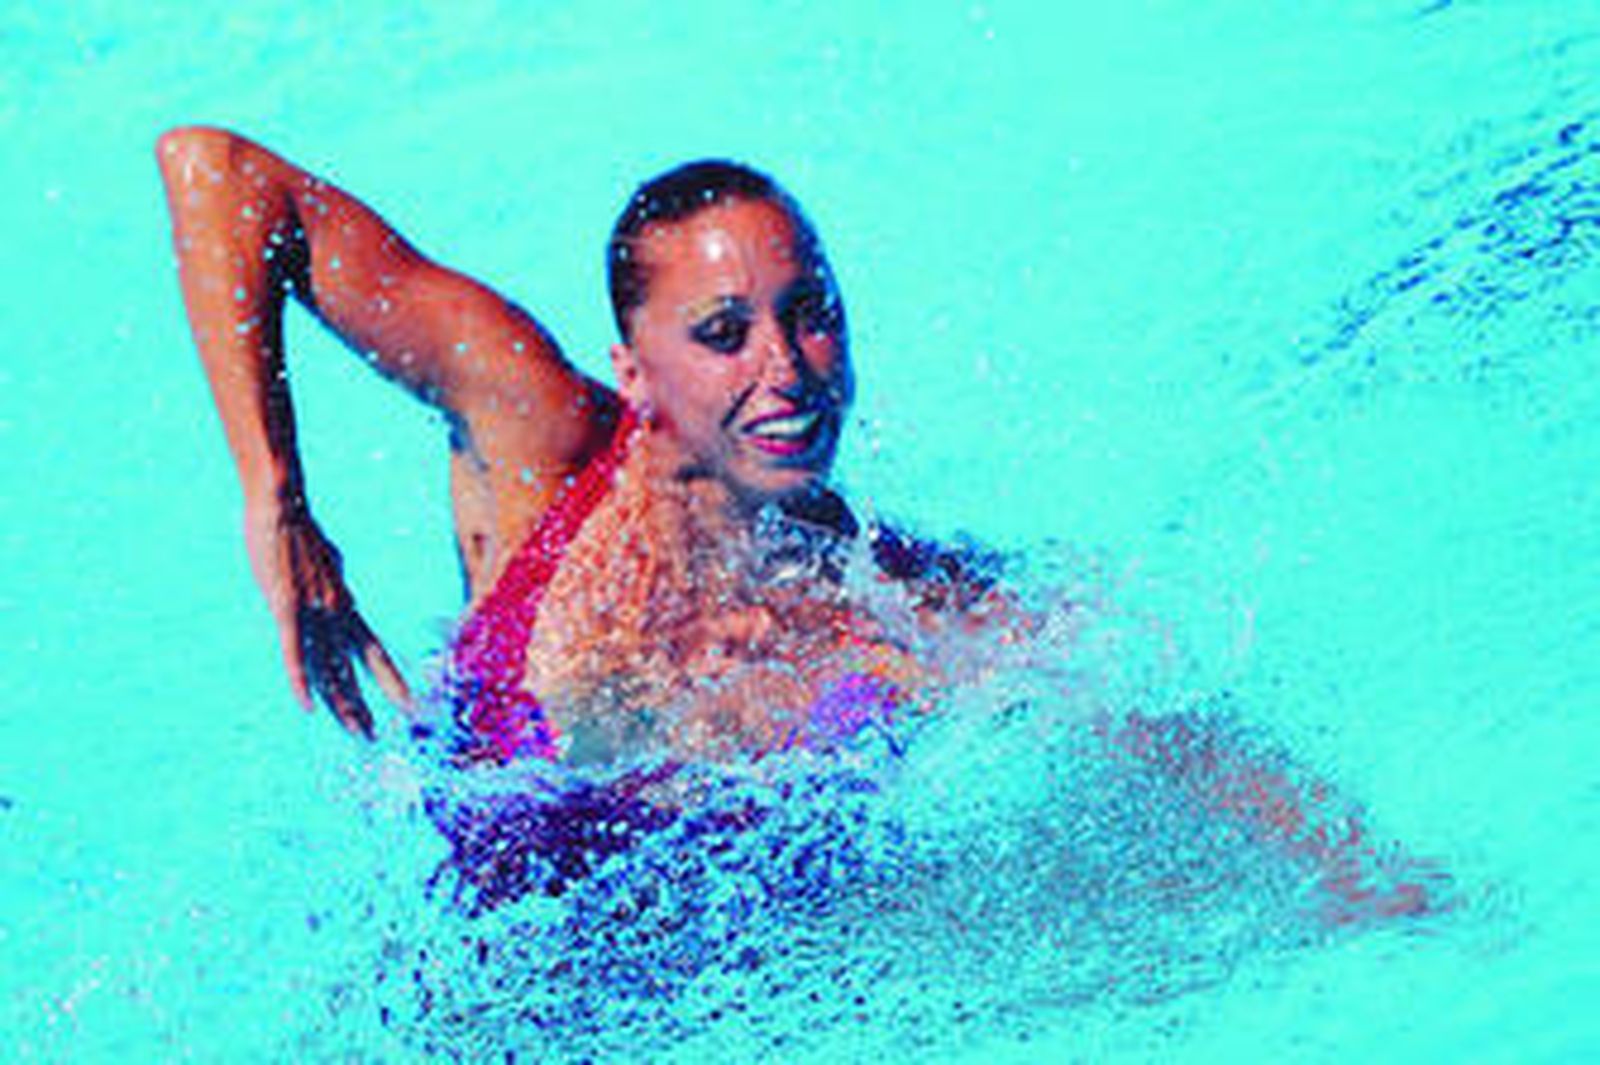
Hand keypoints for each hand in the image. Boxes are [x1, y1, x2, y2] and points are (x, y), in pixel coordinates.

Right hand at [245, 501, 411, 736]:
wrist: (283, 501)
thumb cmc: (299, 530)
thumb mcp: (323, 565)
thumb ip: (332, 587)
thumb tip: (342, 598)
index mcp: (345, 604)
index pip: (373, 651)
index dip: (389, 679)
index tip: (408, 703)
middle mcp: (335, 612)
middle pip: (354, 668)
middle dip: (365, 703)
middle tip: (377, 734)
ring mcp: (312, 610)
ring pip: (328, 667)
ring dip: (342, 702)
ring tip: (359, 730)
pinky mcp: (286, 607)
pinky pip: (294, 651)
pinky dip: (300, 679)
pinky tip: (307, 706)